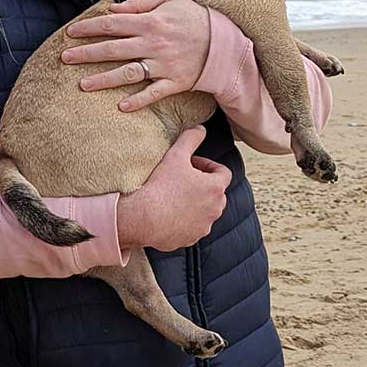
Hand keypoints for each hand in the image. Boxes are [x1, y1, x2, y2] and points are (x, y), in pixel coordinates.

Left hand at [62, 0, 210, 112]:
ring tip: (82, 85)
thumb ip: (140, 3)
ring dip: (103, 80)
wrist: (223, 42)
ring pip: (127, 73)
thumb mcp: (169, 0)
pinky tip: (120, 106)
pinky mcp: (174, 82)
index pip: (112, 24)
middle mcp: (153, 44)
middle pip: (113, 49)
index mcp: (150, 22)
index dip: (89, 28)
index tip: (70, 33)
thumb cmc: (193, 18)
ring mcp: (163, 65)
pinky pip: (153, 94)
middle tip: (65, 58)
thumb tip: (113, 8)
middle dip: (86, 53)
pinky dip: (138, 101)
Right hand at [115, 126, 229, 251]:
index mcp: (215, 187)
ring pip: (205, 211)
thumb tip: (200, 129)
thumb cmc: (160, 187)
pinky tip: (169, 212)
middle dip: (202, 184)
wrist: (143, 217)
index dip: (208, 165)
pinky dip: (185, 219)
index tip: (192, 164)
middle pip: (215, 192)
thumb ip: (191, 138)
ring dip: (195, 202)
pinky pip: (193, 226)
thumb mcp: (175, 155)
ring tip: (174, 196)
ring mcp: (204, 226)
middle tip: (182, 178)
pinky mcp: (191, 238)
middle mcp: (215, 208)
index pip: (223, 173)